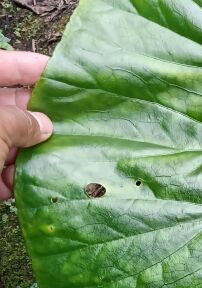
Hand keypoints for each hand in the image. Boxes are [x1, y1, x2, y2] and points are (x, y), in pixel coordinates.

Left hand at [0, 51, 52, 199]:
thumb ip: (21, 120)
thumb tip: (43, 124)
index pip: (0, 67)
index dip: (29, 67)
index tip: (61, 74)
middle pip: (6, 108)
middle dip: (36, 118)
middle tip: (72, 122)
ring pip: (7, 143)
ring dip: (31, 152)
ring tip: (59, 157)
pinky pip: (0, 173)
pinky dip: (14, 179)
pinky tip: (30, 184)